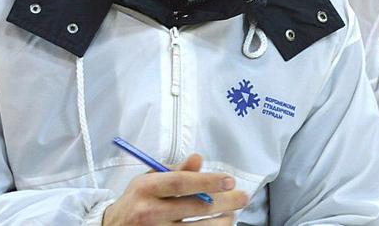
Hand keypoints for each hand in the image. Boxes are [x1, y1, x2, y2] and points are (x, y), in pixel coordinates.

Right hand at [102, 154, 248, 224]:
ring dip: (221, 222)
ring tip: (231, 215)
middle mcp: (149, 212)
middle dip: (224, 202)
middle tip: (242, 197)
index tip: (229, 180)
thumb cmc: (136, 201)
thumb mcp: (148, 180)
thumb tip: (198, 159)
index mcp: (146, 188)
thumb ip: (174, 171)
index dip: (207, 181)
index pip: (180, 183)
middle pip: (195, 207)